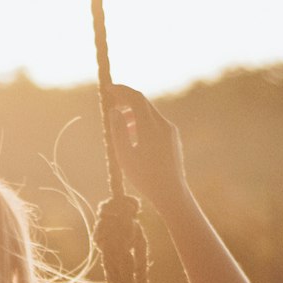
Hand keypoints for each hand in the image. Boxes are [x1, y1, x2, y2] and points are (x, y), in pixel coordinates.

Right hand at [110, 85, 189, 212]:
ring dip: (133, 114)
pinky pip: (156, 124)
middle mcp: (163, 125)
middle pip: (143, 103)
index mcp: (150, 127)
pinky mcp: (173, 139)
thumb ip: (118, 131)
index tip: (108, 88)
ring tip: (120, 125)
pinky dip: (142, 123)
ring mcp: (170, 131)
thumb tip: (114, 111)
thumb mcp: (125, 156)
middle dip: (126, 100)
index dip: (121, 90)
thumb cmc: (145, 178)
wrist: (171, 193)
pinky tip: (134, 137)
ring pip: (150, 114)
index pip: (136, 98)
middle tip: (111, 103)